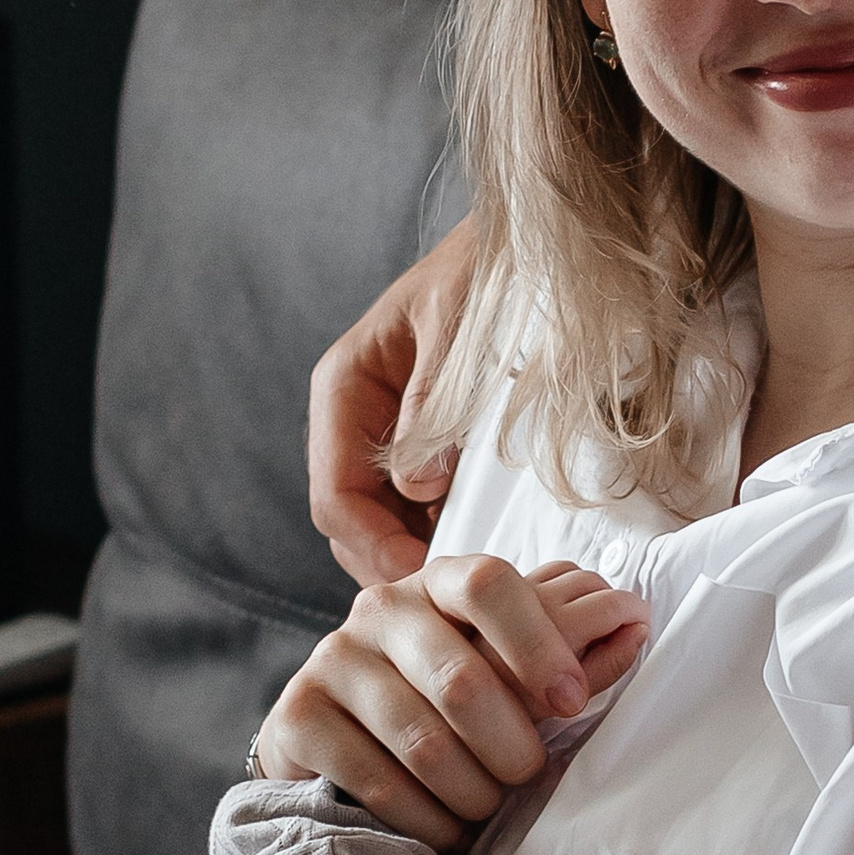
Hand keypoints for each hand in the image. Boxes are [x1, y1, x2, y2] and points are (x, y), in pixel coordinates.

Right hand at [255, 556, 647, 848]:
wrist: (336, 748)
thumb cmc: (443, 706)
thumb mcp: (505, 672)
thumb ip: (568, 651)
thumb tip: (637, 619)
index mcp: (438, 583)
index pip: (490, 583)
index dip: (540, 641)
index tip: (572, 702)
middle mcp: (379, 609)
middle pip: (460, 676)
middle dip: (509, 744)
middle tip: (526, 776)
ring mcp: (331, 659)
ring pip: (423, 741)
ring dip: (472, 791)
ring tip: (487, 808)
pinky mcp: (298, 717)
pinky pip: (379, 782)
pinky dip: (427, 819)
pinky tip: (446, 829)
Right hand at [307, 217, 476, 585]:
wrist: (518, 244)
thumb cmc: (486, 273)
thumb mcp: (460, 329)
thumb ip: (434, 405)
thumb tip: (418, 485)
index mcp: (344, 388)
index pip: (334, 495)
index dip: (372, 548)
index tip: (420, 582)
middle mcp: (353, 417)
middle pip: (348, 521)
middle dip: (389, 564)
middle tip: (444, 610)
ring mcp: (382, 434)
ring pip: (379, 521)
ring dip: (413, 555)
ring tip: (462, 588)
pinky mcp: (417, 444)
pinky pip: (413, 506)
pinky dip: (436, 533)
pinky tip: (475, 550)